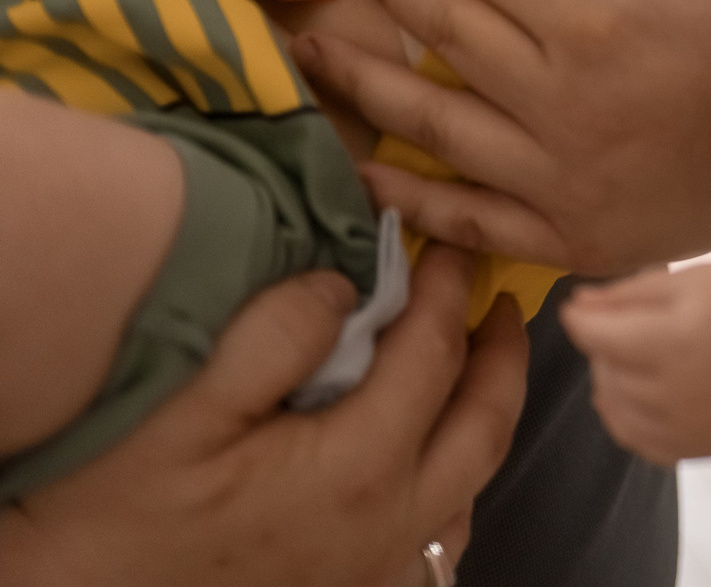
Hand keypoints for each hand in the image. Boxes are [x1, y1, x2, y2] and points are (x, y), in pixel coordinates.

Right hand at [0, 245, 524, 586]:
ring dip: (489, 418)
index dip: (446, 292)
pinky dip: (460, 486)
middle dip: (501, 355)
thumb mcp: (180, 413)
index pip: (433, 357)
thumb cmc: (116, 516)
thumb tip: (342, 284)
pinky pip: (441, 538)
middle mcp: (389, 522)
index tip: (447, 249)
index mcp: (358, 466)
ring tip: (480, 367)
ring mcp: (378, 566)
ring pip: (473, 484)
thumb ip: (271, 339)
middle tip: (500, 301)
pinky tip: (442, 464)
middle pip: (483, 424)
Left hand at [296, 0, 710, 275]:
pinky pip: (466, 218)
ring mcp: (557, 176)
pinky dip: (408, 197)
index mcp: (592, 13)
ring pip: (430, 122)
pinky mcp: (563, 234)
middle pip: (443, 26)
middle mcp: (561, 98)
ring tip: (315, 47)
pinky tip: (364, 167)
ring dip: (359, 79)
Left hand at [561, 261, 710, 463]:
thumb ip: (625, 294)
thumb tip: (573, 309)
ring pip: (615, 409)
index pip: (599, 337)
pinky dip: (626, 416)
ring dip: (612, 381)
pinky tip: (643, 390)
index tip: (576, 307)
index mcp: (680, 340)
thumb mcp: (687, 279)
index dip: (581, 320)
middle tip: (626, 324)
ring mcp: (691, 429)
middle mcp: (682, 392)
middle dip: (604, 346)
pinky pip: (637, 440)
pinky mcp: (698, 450)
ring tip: (638, 355)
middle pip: (606, 372)